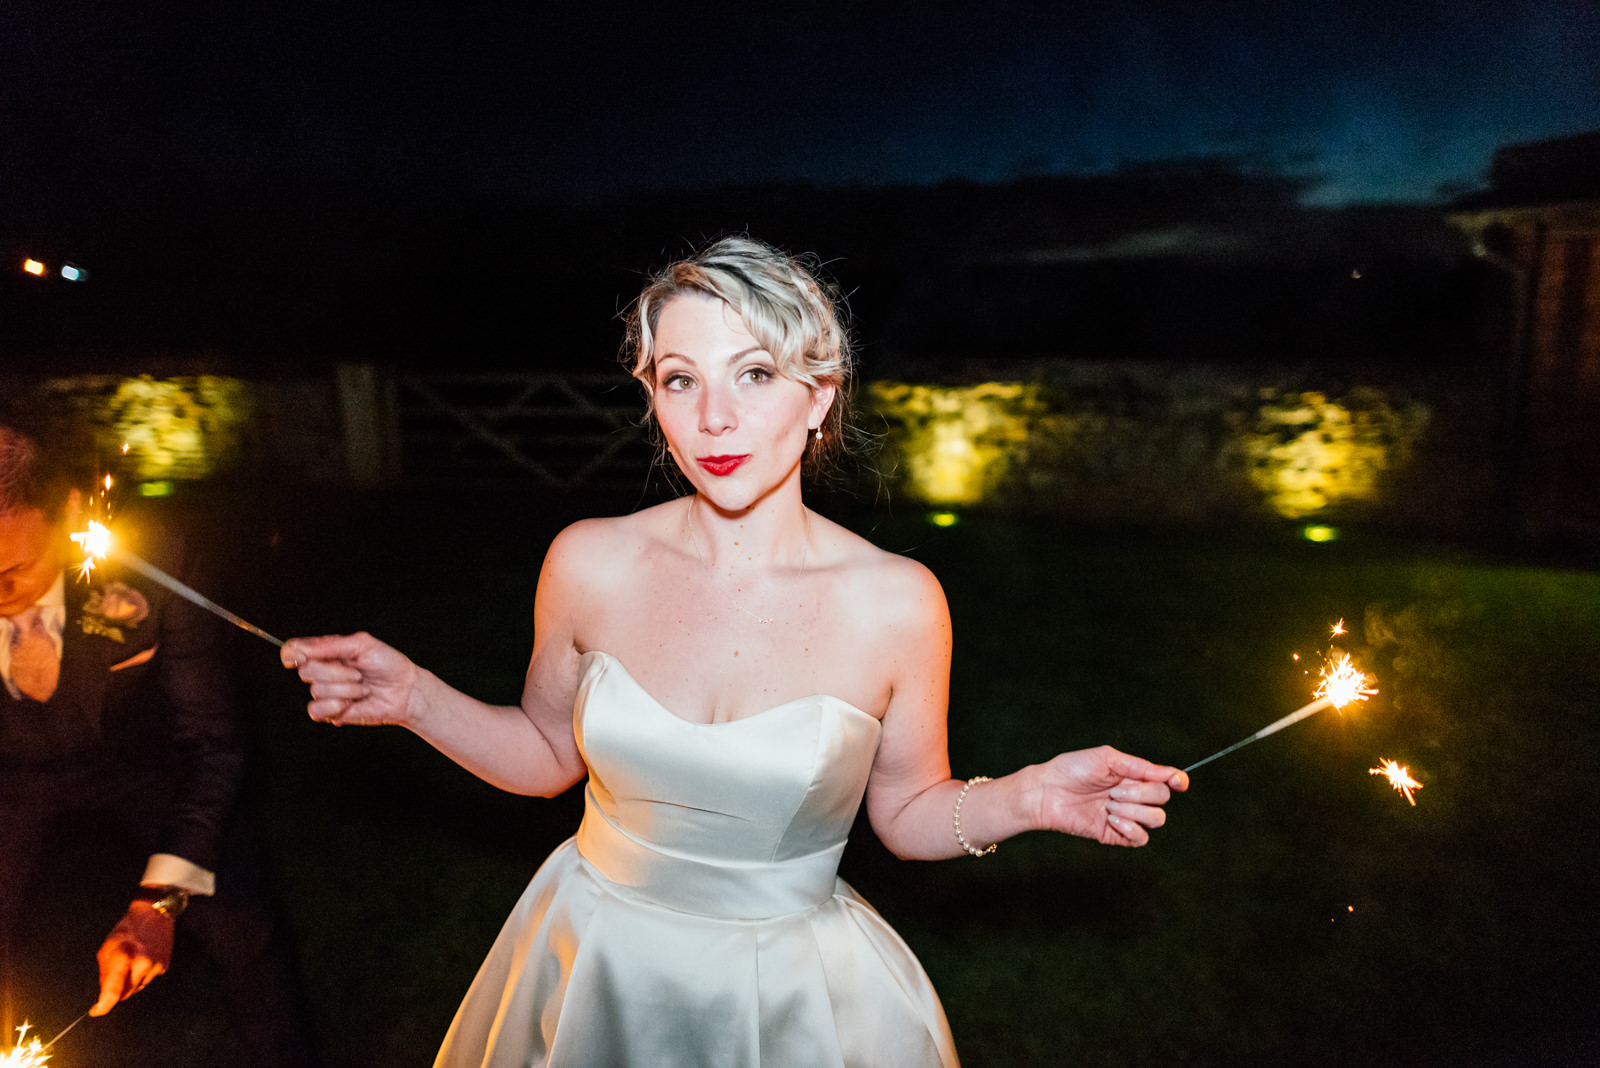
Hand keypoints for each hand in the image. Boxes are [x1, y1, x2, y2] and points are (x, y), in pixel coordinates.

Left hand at [91, 903, 173, 1015]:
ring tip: (132, 961)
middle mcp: (141, 965)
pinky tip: (143, 959)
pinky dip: (143, 974)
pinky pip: (148, 979)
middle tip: (117, 971)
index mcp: (123, 959)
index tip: (96, 1010)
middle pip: (126, 993)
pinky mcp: (164, 966)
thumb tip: (105, 995)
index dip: (103, 1006)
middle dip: (118, 988)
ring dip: (132, 981)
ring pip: (138, 987)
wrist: (154, 914)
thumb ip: (105, 973)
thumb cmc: (127, 929)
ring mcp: (155, 966)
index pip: (113, 992)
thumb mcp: (108, 948)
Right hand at [281, 632, 419, 726]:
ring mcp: (326, 692)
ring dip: (345, 689)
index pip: (294, 650)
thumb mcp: (362, 645)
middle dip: (334, 672)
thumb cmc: (388, 664)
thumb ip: (331, 645)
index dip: (292, 653)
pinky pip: (316, 709)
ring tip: (363, 688)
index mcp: (326, 651)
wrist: (405, 691)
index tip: (302, 656)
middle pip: (305, 670)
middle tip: (358, 674)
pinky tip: (352, 703)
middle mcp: (322, 671)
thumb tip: (301, 649)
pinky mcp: (330, 712)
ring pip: (316, 690)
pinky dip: (336, 705)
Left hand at [1033, 745, 1187, 846]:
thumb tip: (1170, 773)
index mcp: (1133, 776)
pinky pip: (1141, 839)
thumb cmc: (1072, 769)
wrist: (1047, 792)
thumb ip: (1140, 766)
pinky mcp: (1116, 835)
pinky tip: (1111, 819)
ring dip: (1133, 810)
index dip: (1177, 781)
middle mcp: (1133, 796)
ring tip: (1109, 805)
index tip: (1178, 782)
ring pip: (1156, 819)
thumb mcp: (1107, 758)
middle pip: (1163, 799)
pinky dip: (1131, 828)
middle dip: (1142, 794)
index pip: (1166, 781)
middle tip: (1115, 791)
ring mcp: (1126, 816)